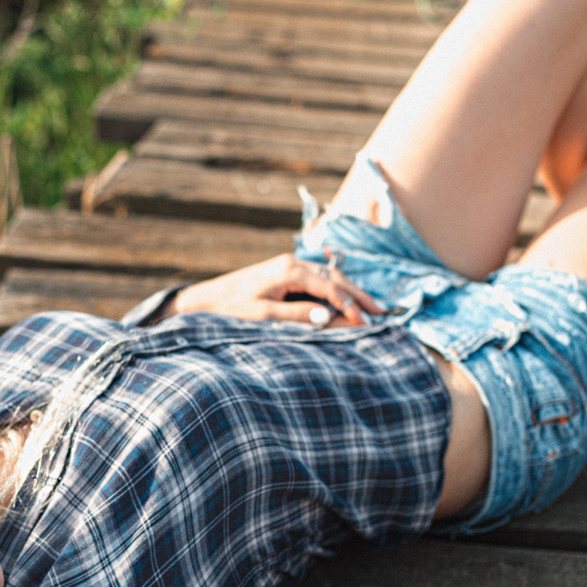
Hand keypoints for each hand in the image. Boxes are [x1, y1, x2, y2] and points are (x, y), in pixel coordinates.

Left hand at [170, 254, 383, 327]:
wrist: (205, 300)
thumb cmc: (230, 309)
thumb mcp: (262, 316)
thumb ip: (296, 315)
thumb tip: (328, 317)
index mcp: (288, 270)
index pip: (329, 287)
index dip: (350, 305)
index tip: (366, 323)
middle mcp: (292, 263)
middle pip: (334, 277)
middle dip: (358, 295)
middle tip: (381, 312)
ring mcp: (289, 265)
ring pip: (328, 276)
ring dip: (349, 291)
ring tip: (369, 308)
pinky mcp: (285, 272)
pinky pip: (318, 279)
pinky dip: (335, 290)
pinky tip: (345, 301)